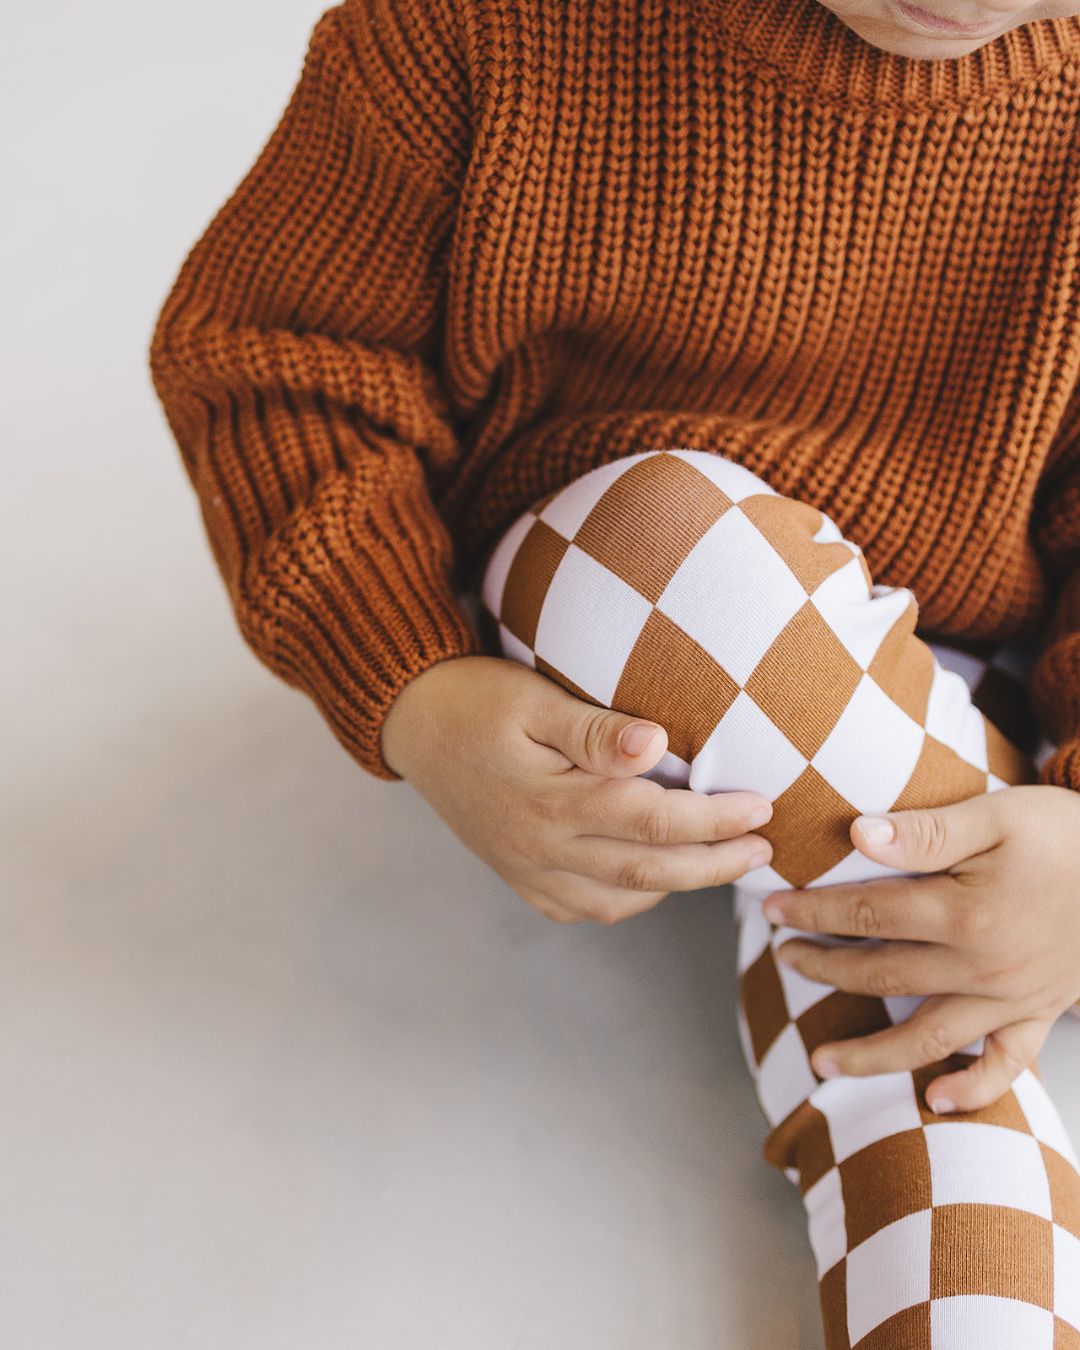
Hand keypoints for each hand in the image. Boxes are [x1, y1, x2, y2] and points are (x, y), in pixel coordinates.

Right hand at [380, 655, 773, 923]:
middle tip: (765, 850)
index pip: (654, 821)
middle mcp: (540, 849)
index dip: (716, 820)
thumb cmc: (476, 700)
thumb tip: (658, 744)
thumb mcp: (533, 698)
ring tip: (721, 859)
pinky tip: (653, 876)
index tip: (762, 806)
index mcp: (550, 802)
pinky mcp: (519, 878)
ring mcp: (527, 871)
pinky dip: (629, 901)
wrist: (412, 725)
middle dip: (716, 864)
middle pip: (649, 872)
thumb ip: (595, 730)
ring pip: (621, 901)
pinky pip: (585, 909)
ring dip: (678, 886)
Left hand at [761, 785, 1079, 1113]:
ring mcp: (1012, 997)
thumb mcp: (998, 815)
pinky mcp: (1043, 1012)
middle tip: (783, 960)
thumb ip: (927, 831)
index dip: (813, 912)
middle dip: (825, 970)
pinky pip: (1007, 1064)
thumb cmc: (1070, 835)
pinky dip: (974, 1087)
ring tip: (824, 1063)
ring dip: (872, 1054)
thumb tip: (858, 834)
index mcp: (961, 913)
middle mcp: (980, 966)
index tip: (774, 909)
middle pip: (883, 974)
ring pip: (928, 1037)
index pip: (865, 914)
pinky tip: (937, 1100)